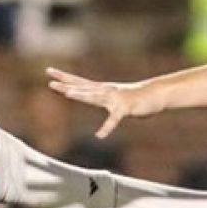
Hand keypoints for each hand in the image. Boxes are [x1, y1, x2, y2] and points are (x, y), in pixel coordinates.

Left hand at [46, 68, 162, 137]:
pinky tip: (99, 136)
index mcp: (102, 89)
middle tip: (51, 82)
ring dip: (82, 95)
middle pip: (83, 88)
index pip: (80, 82)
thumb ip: (103, 97)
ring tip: (68, 94)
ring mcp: (115, 99)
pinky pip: (114, 119)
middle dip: (67, 85)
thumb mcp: (115, 96)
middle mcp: (106, 91)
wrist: (156, 94)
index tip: (49, 71)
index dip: (65, 77)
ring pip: (95, 97)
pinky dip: (107, 128)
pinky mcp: (125, 108)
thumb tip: (93, 95)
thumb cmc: (136, 97)